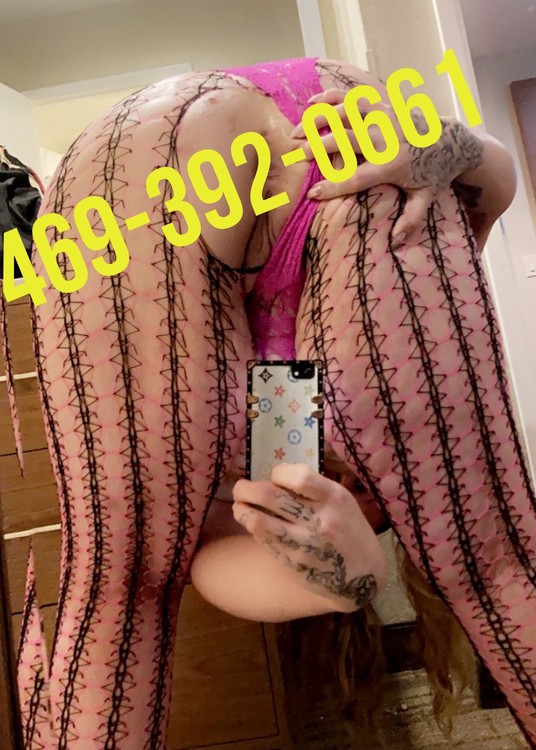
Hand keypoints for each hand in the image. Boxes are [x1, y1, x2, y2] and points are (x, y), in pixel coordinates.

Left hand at [232, 463, 386, 611]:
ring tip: (239, 506)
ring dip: (242, 509)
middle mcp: (320, 518)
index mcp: (334, 497)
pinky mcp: (293, 561)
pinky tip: (251, 523)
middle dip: (247, 488)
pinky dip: (252, 527)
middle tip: (241, 488)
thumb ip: (316, 490)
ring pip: (259, 520)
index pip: (298, 476)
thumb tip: (278, 478)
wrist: (363, 578)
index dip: (278, 473)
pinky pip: (263, 540)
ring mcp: (305, 542)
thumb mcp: (343, 504)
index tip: (274, 477)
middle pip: (270, 495)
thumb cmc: (351, 533)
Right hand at [292, 89, 483, 244]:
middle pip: (344, 140)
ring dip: (318, 121)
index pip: (357, 177)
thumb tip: (396, 243)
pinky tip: (312, 104)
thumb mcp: (425, 199)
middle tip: (296, 156)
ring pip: (344, 114)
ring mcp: (383, 118)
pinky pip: (353, 98)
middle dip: (317, 148)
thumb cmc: (435, 174)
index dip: (334, 186)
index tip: (313, 194)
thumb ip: (411, 220)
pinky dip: (332, 99)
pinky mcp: (382, 106)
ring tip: (296, 133)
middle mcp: (385, 138)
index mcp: (392, 164)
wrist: (453, 141)